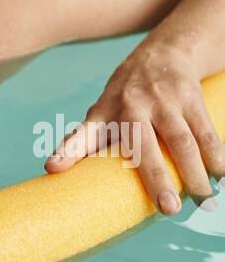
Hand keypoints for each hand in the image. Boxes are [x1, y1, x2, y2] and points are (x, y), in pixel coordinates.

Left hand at [44, 42, 223, 214]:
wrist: (164, 52)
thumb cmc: (126, 95)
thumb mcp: (101, 111)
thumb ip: (83, 140)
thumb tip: (53, 170)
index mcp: (104, 113)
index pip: (82, 134)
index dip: (67, 151)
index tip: (52, 168)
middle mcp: (132, 106)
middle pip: (144, 146)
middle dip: (156, 177)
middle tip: (168, 209)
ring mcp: (163, 100)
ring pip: (183, 141)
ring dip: (196, 172)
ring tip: (204, 200)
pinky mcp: (190, 97)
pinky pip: (206, 132)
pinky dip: (216, 155)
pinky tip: (222, 175)